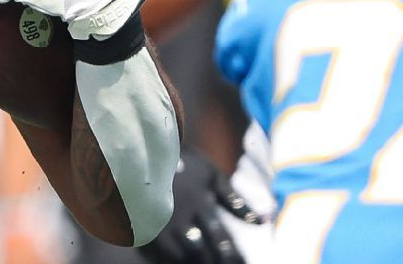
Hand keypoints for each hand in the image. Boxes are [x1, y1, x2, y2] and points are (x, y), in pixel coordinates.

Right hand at [137, 150, 268, 263]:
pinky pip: (158, 252)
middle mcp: (181, 216)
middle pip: (202, 251)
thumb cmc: (179, 161)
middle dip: (214, 261)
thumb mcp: (210, 174)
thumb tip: (264, 221)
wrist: (137, 149)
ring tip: (203, 263)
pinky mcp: (141, 225)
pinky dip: (171, 258)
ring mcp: (158, 223)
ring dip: (194, 261)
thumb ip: (235, 199)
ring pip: (181, 255)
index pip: (221, 239)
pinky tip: (179, 258)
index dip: (232, 255)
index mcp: (200, 204)